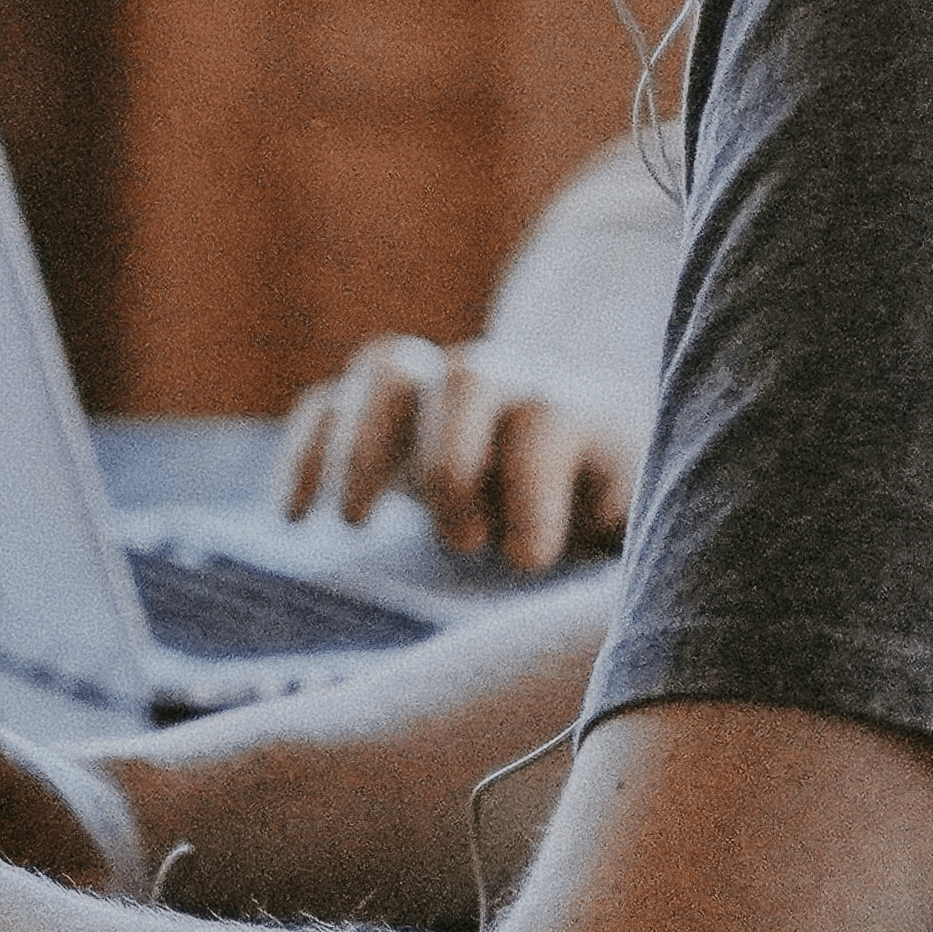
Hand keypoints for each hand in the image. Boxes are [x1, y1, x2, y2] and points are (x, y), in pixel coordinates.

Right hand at [277, 334, 641, 572]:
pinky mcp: (380, 412)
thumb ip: (634, 534)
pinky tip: (293, 517)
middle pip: (469, 376)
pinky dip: (303, 454)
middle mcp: (504, 384)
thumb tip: (620, 541)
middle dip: (452, 462)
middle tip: (464, 543)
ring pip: (386, 367)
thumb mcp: (639, 520)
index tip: (526, 563)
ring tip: (355, 526)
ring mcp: (435, 388)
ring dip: (363, 445)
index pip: (547, 424)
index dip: (532, 491)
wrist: (578, 433)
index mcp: (576, 411)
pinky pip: (326, 404)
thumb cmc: (612, 500)